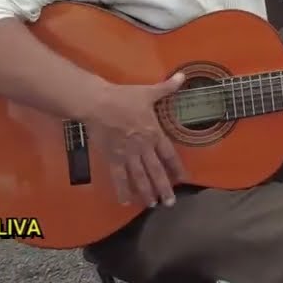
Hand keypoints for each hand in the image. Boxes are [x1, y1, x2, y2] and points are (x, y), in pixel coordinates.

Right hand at [83, 73, 187, 207]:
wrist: (98, 104)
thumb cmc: (124, 98)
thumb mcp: (148, 92)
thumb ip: (166, 88)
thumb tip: (183, 76)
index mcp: (154, 133)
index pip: (169, 154)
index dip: (177, 168)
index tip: (184, 179)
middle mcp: (143, 147)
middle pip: (156, 171)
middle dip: (164, 188)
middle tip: (170, 203)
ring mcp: (127, 155)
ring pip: (139, 178)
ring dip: (146, 193)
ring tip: (153, 205)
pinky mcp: (112, 158)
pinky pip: (118, 177)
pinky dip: (122, 190)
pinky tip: (125, 202)